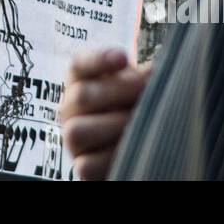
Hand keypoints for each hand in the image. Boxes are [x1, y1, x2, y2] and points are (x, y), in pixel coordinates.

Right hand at [58, 47, 151, 179]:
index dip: (98, 60)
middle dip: (118, 92)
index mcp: (81, 81)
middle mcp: (70, 107)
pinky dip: (113, 155)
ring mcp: (72, 138)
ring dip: (114, 125)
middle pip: (81, 95)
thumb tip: (153, 74)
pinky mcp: (82, 166)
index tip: (123, 58)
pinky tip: (132, 147)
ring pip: (77, 131)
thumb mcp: (137, 88)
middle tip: (144, 90)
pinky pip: (88, 165)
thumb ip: (140, 78)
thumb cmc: (134, 109)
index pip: (80, 64)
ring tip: (139, 122)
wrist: (134, 147)